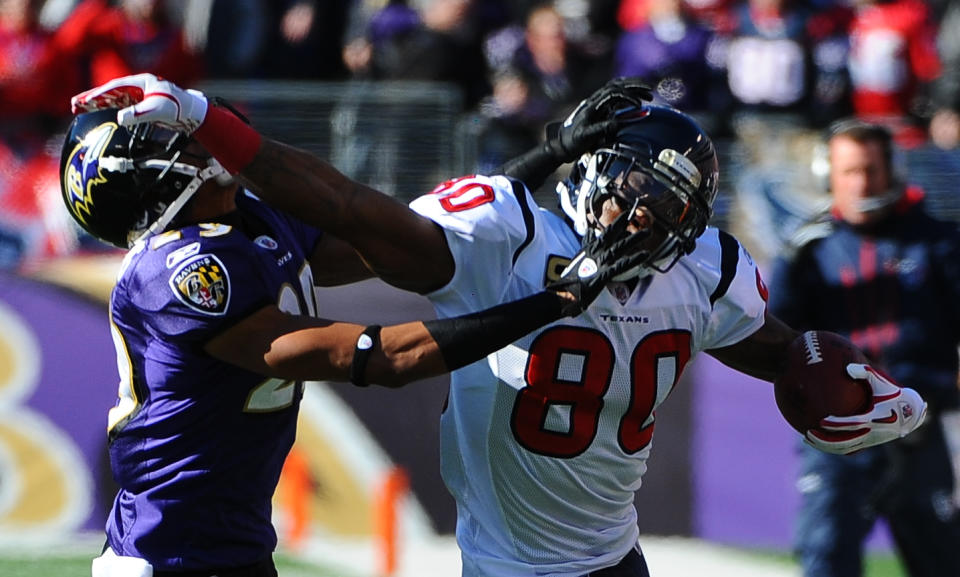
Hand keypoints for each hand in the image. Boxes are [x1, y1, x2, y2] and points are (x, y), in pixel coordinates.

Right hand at [72, 73, 207, 132]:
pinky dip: (106, 108)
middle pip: (109, 91)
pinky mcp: (139, 103)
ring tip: (77, 108)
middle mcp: (137, 86)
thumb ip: (138, 114)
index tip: (85, 102)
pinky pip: (118, 105)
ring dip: (95, 103)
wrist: (191, 111)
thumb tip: (120, 118)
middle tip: (73, 104)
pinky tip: (95, 111)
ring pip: (112, 98)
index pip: (115, 88)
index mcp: (141, 82)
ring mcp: (137, 94)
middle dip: (91, 97)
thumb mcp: (157, 111)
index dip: (99, 95)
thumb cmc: (177, 107)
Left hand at [545, 77, 652, 161]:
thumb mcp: (585, 137)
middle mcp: (595, 100)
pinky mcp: (599, 106)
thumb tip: (617, 123)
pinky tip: (637, 95)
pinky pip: (615, 93)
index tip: (639, 105)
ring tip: (648, 92)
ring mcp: (597, 102)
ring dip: (632, 86)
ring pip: (616, 86)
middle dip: (635, 86)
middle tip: (650, 91)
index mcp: (592, 105)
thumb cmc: (573, 141)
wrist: (561, 143)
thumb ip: (600, 129)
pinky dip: (627, 91)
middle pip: (616, 84)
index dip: (627, 97)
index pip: (613, 93)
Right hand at [548, 199, 648, 315]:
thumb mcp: (580, 257)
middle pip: (612, 235)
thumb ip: (587, 244)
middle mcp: (596, 253)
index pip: (605, 233)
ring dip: (634, 239)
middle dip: (624, 224)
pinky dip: (634, 259)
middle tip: (636, 215)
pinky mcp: (604, 274)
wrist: (566, 293)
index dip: (616, 223)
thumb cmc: (572, 279)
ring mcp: (600, 263)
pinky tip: (644, 255)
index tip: (626, 214)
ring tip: (647, 232)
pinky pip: (622, 265)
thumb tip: (591, 232)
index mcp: (591, 249)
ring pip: (620, 247)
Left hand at [805, 364, 927, 454]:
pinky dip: (833, 447)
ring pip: (844, 448)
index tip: (821, 420)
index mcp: (874, 419)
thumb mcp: (882, 382)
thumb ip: (866, 372)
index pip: (852, 424)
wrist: (911, 414)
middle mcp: (871, 433)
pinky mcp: (868, 443)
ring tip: (807, 440)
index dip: (837, 424)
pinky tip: (818, 441)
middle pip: (845, 442)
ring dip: (826, 446)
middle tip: (808, 434)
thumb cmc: (892, 394)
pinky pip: (848, 448)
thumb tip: (848, 367)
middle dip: (825, 440)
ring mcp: (869, 440)